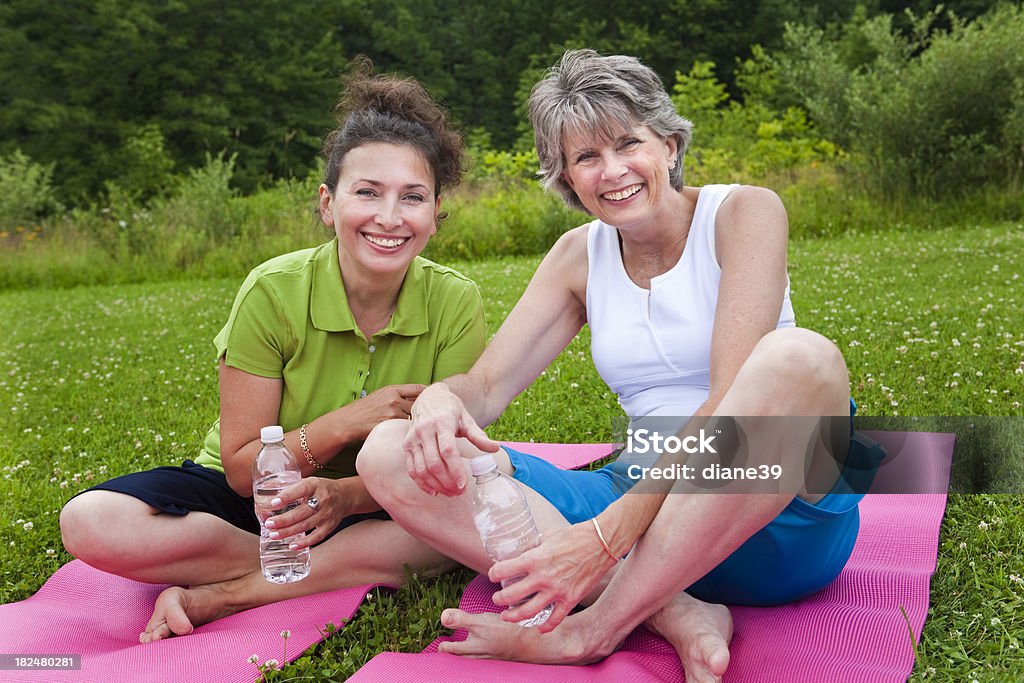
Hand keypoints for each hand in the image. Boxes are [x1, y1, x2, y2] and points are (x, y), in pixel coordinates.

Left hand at [262, 477, 348, 548]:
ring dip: (288, 532)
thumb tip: (267, 497)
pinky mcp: (330, 525)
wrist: (345, 495)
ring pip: (306, 525)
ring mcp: (327, 513)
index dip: (286, 497)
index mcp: (315, 484)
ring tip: (274, 535)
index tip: (273, 503)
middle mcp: (323, 498)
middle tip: (268, 524)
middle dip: (283, 519)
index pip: (300, 490)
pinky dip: (304, 542)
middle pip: (301, 511)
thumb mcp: (309, 482)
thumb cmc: (321, 488)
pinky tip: (292, 545)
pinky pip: (317, 536)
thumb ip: (291, 489)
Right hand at [345, 384, 425, 439]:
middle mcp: (394, 399)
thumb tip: (418, 398)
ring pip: (414, 417)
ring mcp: (392, 412)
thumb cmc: (365, 409)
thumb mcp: (381, 395)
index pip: (419, 388)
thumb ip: (398, 395)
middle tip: (431, 416)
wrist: (348, 421)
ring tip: (419, 427)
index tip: (434, 400)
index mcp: (393, 389)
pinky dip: (408, 430)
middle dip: (425, 410)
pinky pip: (406, 427)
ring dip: (417, 422)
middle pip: (420, 404)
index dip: (429, 394)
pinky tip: (408, 433)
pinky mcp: (389, 425)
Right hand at [403, 383, 499, 496]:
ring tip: (450, 493)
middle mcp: (424, 430)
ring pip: (421, 469)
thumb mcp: (466, 419)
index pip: (448, 450)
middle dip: (447, 482)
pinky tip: (434, 491)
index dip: (455, 470)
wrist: (429, 398)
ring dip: (436, 485)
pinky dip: (421, 483)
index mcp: (442, 422)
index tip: (464, 484)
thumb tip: (495, 449)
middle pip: (434, 463)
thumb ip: (479, 436)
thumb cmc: (451, 410)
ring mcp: (413, 439)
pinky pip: (411, 469)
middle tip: (459, 492)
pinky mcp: (406, 446)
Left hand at [487, 521, 618, 632]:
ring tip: (507, 616)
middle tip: (496, 599)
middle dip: (499, 599)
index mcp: (534, 558)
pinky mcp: (571, 599)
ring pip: (528, 612)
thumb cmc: (575, 535)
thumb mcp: (548, 536)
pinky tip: (538, 628)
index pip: (503, 571)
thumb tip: (523, 552)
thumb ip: (534, 547)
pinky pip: (554, 619)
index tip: (493, 575)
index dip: (494, 574)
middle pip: (510, 596)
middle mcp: (543, 577)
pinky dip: (544, 627)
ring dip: (513, 616)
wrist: (602, 542)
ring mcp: (557, 591)